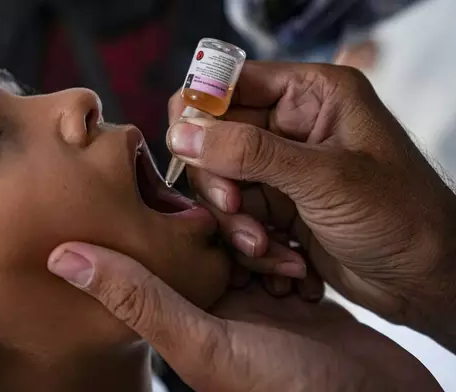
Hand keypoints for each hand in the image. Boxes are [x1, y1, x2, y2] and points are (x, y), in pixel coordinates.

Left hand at [47, 242, 440, 391]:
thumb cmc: (288, 390)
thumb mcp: (204, 342)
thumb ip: (138, 298)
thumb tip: (61, 257)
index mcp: (183, 320)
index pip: (158, 259)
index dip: (164, 225)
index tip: (168, 185)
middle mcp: (216, 311)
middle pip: (207, 246)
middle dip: (227, 228)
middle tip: (240, 215)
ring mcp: (258, 306)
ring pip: (247, 246)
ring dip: (263, 239)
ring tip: (278, 248)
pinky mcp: (295, 302)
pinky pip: (283, 258)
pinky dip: (291, 251)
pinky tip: (300, 254)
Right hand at [167, 61, 455, 345]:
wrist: (426, 281)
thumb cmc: (401, 217)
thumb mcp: (324, 178)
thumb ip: (249, 152)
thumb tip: (182, 133)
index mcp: (310, 95)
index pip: (229, 84)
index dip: (201, 113)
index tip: (188, 150)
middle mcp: (290, 127)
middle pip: (214, 139)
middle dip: (220, 183)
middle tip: (234, 210)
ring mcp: (280, 170)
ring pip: (220, 185)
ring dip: (236, 224)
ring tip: (268, 249)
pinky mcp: (276, 209)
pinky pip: (236, 219)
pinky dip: (251, 246)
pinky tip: (287, 264)